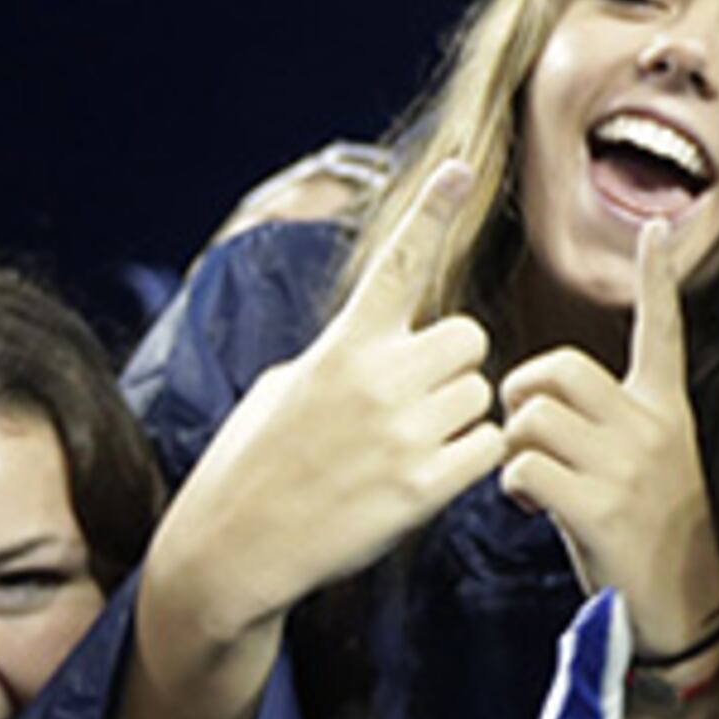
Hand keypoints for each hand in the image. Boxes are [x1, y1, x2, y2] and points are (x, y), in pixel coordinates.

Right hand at [151, 160, 505, 646]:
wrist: (232, 550)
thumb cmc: (254, 464)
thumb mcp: (285, 386)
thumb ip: (344, 355)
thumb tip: (385, 342)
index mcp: (341, 345)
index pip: (396, 264)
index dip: (430, 212)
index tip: (461, 167)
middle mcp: (375, 379)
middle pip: (470, 338)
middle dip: (452, 366)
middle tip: (412, 403)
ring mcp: (401, 433)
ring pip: (481, 396)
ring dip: (459, 418)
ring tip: (404, 448)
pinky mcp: (421, 488)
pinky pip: (486, 450)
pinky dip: (469, 463)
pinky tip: (425, 479)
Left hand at [497, 217, 718, 671]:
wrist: (685, 609)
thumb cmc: (655, 537)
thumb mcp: (653, 466)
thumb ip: (612, 425)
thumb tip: (543, 402)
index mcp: (667, 411)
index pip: (663, 329)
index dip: (659, 278)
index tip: (659, 228)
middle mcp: (651, 429)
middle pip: (557, 368)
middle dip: (519, 394)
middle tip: (522, 431)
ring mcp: (627, 468)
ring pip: (530, 418)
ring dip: (510, 446)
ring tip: (528, 476)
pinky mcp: (600, 508)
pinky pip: (523, 468)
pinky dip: (510, 486)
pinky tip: (528, 506)